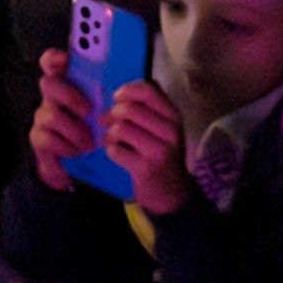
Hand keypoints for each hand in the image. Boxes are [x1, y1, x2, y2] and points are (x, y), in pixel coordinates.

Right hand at [26, 49, 97, 187]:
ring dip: (74, 131)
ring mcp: (43, 117)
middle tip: (88, 111)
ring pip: (51, 115)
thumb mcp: (103, 110)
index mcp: (68, 84)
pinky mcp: (38, 138)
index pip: (52, 62)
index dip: (55, 58)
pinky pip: (48, 138)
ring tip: (89, 143)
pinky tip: (77, 151)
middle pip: (48, 84)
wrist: (81, 165)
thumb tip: (122, 83)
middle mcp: (52, 97)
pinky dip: (67, 147)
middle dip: (69, 96)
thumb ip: (105, 94)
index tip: (65, 59)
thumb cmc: (95, 131)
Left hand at [102, 79, 191, 213]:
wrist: (171, 193)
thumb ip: (150, 106)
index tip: (117, 99)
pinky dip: (110, 150)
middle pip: (128, 109)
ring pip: (120, 129)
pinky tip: (116, 153)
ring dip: (109, 134)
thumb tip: (126, 89)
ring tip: (111, 140)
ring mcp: (159, 150)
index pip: (148, 91)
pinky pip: (116, 150)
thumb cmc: (162, 154)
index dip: (127, 91)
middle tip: (108, 123)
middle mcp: (170, 131)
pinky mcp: (146, 169)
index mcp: (174, 116)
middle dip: (112, 115)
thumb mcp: (163, 128)